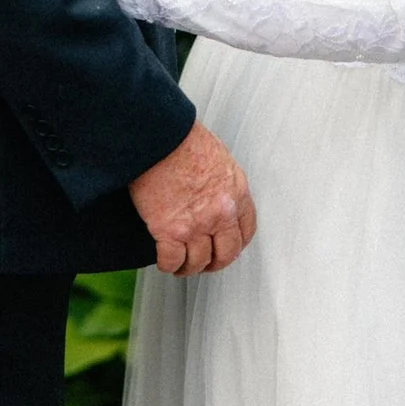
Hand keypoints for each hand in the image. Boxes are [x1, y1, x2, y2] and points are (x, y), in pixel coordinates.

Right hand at [128, 119, 255, 276]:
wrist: (158, 137)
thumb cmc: (182, 139)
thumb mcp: (218, 157)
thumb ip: (222, 182)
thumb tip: (213, 192)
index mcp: (236, 193)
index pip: (246, 231)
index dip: (235, 245)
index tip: (226, 248)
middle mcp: (221, 214)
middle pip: (226, 253)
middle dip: (215, 263)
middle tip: (205, 264)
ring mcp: (195, 225)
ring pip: (198, 262)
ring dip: (189, 268)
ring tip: (180, 266)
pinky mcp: (168, 231)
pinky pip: (172, 260)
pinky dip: (168, 265)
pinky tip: (164, 262)